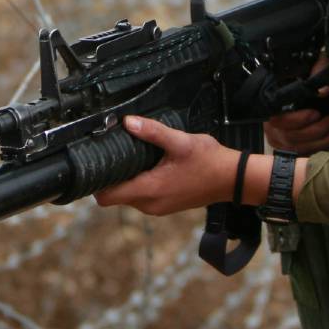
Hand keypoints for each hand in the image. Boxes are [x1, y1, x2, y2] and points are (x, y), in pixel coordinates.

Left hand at [93, 116, 238, 215]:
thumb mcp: (179, 142)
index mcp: (149, 190)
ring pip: (128, 196)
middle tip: (115, 152)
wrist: (233, 179)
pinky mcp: (165, 204)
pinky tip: (148, 165)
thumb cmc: (209, 162)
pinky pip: (142, 196)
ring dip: (126, 179)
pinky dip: (139, 183)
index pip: (106, 197)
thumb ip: (152, 132)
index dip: (95, 183)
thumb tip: (128, 122)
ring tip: (132, 156)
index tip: (96, 164)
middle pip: (115, 195)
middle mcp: (150, 204)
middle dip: (112, 176)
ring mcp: (158, 207)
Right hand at [265, 56, 328, 154]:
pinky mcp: (291, 152)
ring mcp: (281, 143)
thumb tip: (325, 90)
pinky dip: (324, 147)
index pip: (280, 119)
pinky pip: (308, 154)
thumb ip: (315, 72)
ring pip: (302, 148)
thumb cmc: (297, 87)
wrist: (292, 98)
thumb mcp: (303, 74)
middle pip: (293, 136)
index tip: (316, 113)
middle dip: (318, 129)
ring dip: (325, 139)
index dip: (299, 119)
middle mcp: (273, 130)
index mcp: (272, 111)